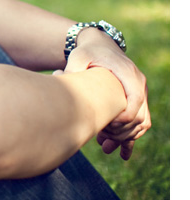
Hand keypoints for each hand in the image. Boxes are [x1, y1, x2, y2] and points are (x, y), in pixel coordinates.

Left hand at [65, 29, 150, 159]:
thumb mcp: (78, 57)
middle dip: (122, 133)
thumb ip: (72, 69)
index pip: (135, 100)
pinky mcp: (135, 99)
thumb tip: (59, 80)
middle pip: (139, 115)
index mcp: (128, 73)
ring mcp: (139, 92)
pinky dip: (131, 137)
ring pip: (140, 122)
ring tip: (104, 147)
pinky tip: (122, 155)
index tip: (107, 128)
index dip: (123, 117)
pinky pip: (139, 122)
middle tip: (102, 143)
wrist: (99, 45)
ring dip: (125, 138)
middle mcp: (138, 83)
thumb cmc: (87, 51)